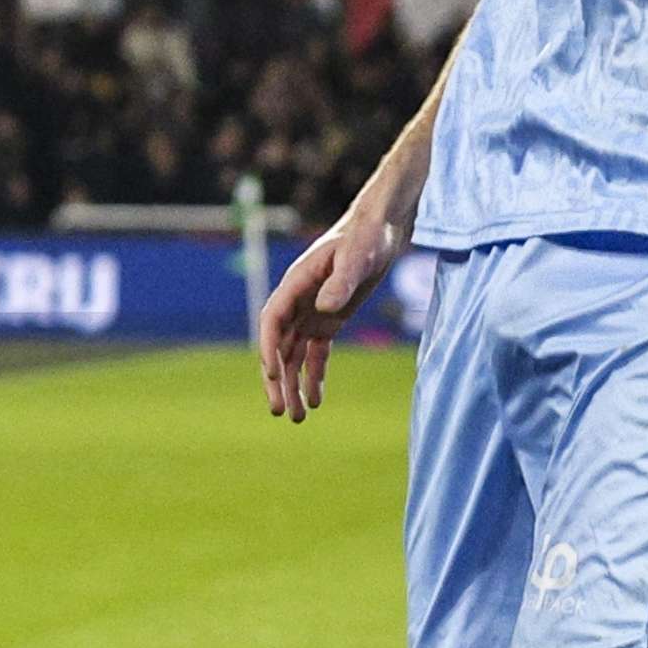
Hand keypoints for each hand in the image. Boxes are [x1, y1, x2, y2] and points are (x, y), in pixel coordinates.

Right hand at [256, 195, 408, 423]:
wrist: (379, 229)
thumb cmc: (365, 236)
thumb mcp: (356, 257)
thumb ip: (340, 282)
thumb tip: (324, 310)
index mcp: (295, 284)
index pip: (272, 321)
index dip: (268, 349)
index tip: (273, 375)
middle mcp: (297, 302)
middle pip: (278, 347)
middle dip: (277, 381)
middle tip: (280, 411)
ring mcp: (311, 313)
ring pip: (293, 356)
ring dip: (292, 386)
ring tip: (297, 418)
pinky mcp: (328, 321)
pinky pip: (315, 354)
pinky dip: (314, 376)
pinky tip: (316, 400)